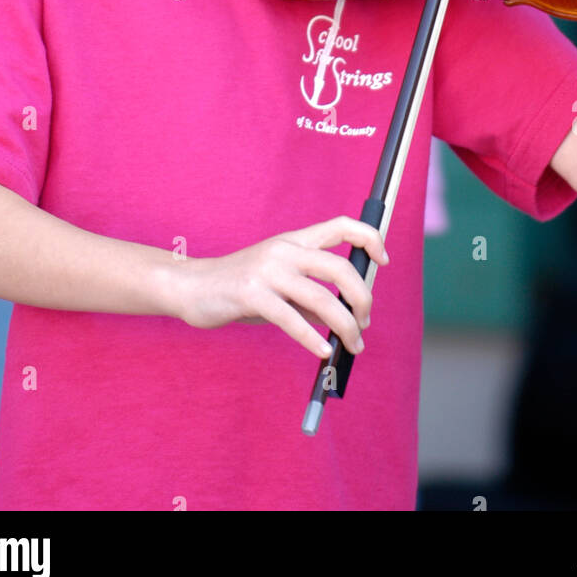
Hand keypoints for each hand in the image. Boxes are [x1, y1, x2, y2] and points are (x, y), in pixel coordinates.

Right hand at [168, 216, 388, 359]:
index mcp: (293, 241)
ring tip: (352, 345)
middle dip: (362, 297)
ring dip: (345, 326)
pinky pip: (291, 319)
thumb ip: (308, 296)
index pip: (340, 225)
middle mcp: (284, 250)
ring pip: (321, 298)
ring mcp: (268, 270)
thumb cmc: (239, 289)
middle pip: (339, 267)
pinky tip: (323, 351)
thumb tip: (339, 318)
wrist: (192, 287)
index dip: (369, 238)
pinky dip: (312, 338)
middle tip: (365, 321)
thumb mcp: (278, 285)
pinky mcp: (252, 294)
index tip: (383, 260)